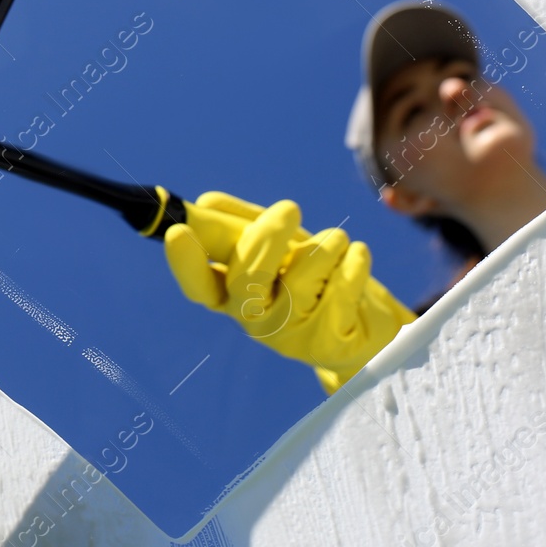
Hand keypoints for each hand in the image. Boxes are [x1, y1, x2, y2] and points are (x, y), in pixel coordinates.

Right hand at [164, 191, 415, 391]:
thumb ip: (242, 224)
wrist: (367, 329)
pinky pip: (342, 284)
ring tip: (337, 241)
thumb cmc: (315, 281)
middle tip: (290, 208)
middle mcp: (253, 319)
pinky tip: (356, 257)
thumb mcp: (279, 246)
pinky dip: (354, 259)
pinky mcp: (328, 343)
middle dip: (268, 235)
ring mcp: (289, 336)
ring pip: (303, 275)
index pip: (199, 285)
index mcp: (231, 295)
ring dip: (327, 243)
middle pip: (247, 278)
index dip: (185, 263)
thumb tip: (204, 203)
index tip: (177, 232)